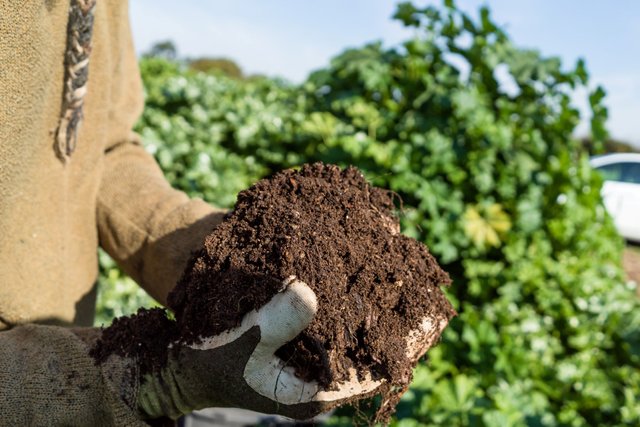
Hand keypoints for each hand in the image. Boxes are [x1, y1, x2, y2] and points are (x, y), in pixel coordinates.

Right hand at [94, 277, 447, 420]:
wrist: (182, 366)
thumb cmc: (209, 365)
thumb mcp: (239, 346)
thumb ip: (274, 324)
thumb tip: (309, 293)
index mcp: (316, 392)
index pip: (373, 370)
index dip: (403, 344)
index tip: (429, 315)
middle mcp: (323, 374)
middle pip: (373, 345)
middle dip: (397, 316)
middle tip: (422, 280)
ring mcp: (313, 353)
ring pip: (357, 326)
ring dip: (376, 296)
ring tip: (399, 261)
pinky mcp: (302, 332)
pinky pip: (336, 310)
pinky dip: (348, 287)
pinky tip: (358, 258)